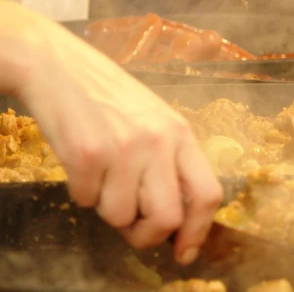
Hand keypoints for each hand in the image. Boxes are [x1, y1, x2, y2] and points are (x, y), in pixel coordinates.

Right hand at [0, 1, 221, 264]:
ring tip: (102, 178)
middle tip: (133, 228)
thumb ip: (170, 162)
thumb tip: (175, 220)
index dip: (198, 232)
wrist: (59, 66)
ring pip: (120, 216)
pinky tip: (81, 165)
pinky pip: (84, 202)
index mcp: (181, 134)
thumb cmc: (110, 97)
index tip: (185, 252)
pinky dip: (80, 193)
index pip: (208, 194)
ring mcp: (123, 148)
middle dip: (147, 236)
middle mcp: (158, 142)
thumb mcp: (155, 121)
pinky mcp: (86, 154)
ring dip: (107, 209)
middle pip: (167, 217)